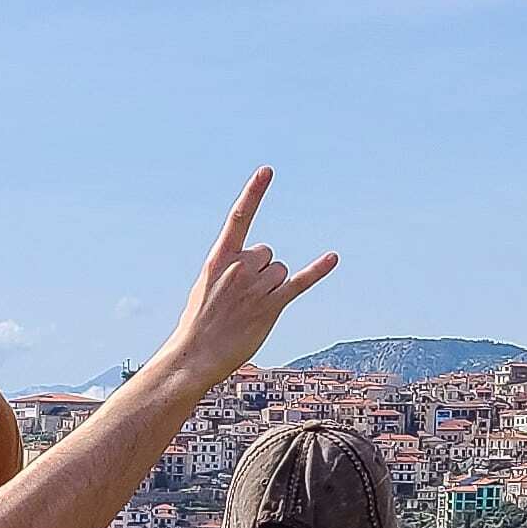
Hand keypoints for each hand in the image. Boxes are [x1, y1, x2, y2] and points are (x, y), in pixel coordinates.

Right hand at [157, 169, 338, 385]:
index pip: (239, 218)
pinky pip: (300, 282)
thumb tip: (259, 261)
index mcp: (218, 258)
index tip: (267, 171)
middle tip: (241, 299)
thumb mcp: (205, 286)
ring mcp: (256, 286)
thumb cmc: (198, 324)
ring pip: (280, 271)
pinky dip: (318, 270)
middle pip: (267, 254)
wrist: (194, 355)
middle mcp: (239, 267)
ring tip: (250, 310)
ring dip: (272, 288)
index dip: (254, 193)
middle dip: (261, 272)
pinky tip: (332, 258)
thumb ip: (229, 267)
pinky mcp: (271, 306)